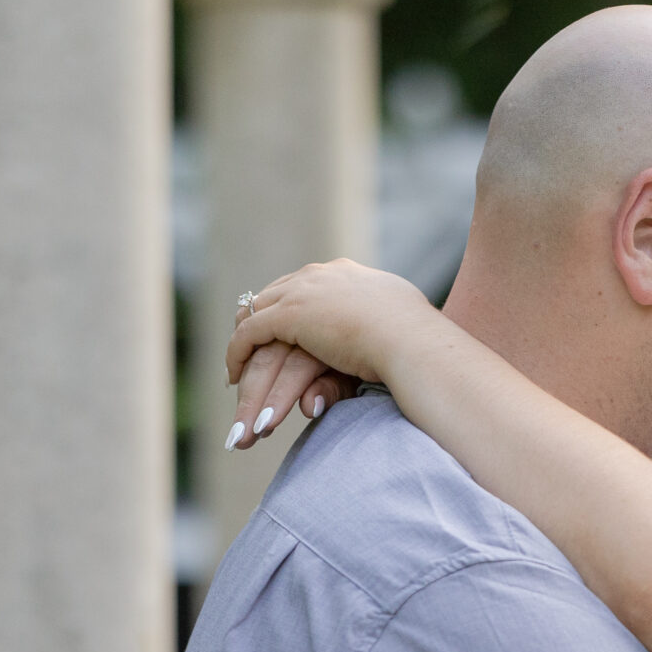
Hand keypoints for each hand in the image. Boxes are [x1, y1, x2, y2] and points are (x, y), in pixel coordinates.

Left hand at [225, 261, 433, 446]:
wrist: (412, 341)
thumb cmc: (419, 341)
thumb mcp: (398, 322)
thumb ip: (380, 322)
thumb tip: (379, 334)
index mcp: (346, 274)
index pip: (303, 284)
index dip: (286, 307)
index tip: (279, 331)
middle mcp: (320, 275)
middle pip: (273, 295)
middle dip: (256, 320)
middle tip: (245, 348)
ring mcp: (303, 291)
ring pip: (256, 315)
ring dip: (244, 344)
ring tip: (235, 368)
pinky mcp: (290, 315)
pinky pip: (249, 333)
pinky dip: (237, 354)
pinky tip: (233, 377)